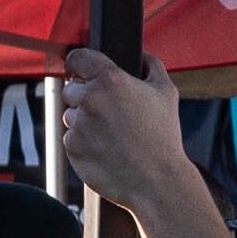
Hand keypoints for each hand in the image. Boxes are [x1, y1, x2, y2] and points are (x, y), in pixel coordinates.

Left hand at [51, 46, 195, 222]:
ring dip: (84, 120)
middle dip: (85, 96)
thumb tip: (141, 55)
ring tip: (111, 134)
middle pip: (71, 88)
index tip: (83, 70)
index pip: (77, 57)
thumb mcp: (166, 93)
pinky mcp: (72, 148)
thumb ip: (152, 65)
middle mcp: (90, 100)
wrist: (156, 182)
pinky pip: (70, 138)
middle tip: (108, 112)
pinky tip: (105, 149)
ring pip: (70, 115)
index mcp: (111, 80)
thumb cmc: (163, 137)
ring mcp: (79, 125)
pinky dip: (83, 143)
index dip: (80, 63)